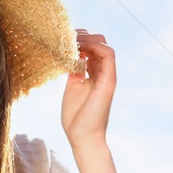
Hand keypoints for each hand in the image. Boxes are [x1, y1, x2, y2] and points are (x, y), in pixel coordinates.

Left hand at [59, 29, 115, 150]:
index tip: (62, 39)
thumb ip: (73, 72)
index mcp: (93, 75)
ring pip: (103, 46)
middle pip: (98, 44)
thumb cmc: (76, 118)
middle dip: (82, 37)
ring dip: (87, 39)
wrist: (83, 136)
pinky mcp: (109, 80)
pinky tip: (78, 47)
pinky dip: (95, 46)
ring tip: (70, 39)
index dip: (78, 42)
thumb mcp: (71, 88)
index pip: (90, 50)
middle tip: (65, 36)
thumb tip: (67, 57)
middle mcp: (102, 73)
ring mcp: (107, 76)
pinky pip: (108, 54)